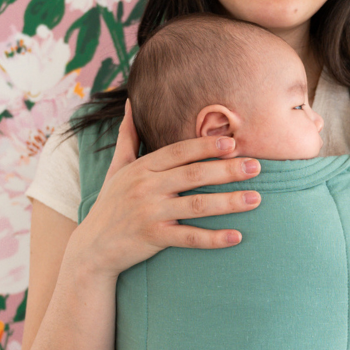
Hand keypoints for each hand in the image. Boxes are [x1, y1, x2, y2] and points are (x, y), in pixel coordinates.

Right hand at [69, 99, 261, 279]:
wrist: (92, 247)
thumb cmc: (111, 203)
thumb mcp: (117, 167)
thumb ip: (128, 136)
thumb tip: (128, 102)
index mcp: (142, 168)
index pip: (179, 152)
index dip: (205, 146)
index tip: (233, 143)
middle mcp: (146, 187)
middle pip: (193, 175)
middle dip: (227, 169)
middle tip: (256, 166)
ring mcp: (150, 213)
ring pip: (196, 206)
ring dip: (229, 202)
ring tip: (256, 198)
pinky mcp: (154, 238)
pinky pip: (189, 238)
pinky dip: (213, 238)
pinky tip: (237, 236)